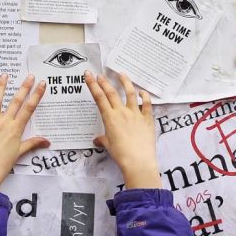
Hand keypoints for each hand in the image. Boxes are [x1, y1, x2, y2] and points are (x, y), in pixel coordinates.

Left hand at [0, 74, 48, 190]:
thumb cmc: (3, 164)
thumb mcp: (20, 152)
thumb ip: (33, 143)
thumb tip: (47, 141)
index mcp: (16, 129)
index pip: (29, 109)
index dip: (37, 95)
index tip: (42, 84)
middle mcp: (5, 123)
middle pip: (16, 101)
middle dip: (24, 87)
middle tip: (30, 76)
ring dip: (1, 87)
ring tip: (4, 75)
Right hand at [86, 71, 159, 189]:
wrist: (138, 162)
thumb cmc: (121, 155)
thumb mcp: (109, 146)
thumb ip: (103, 140)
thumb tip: (97, 140)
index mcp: (110, 118)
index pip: (99, 97)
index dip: (92, 85)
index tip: (89, 75)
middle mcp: (122, 113)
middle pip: (111, 92)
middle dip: (104, 82)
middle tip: (100, 75)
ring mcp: (136, 114)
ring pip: (130, 93)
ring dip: (125, 82)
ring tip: (122, 74)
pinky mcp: (147, 119)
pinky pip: (147, 104)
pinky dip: (145, 96)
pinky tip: (142, 92)